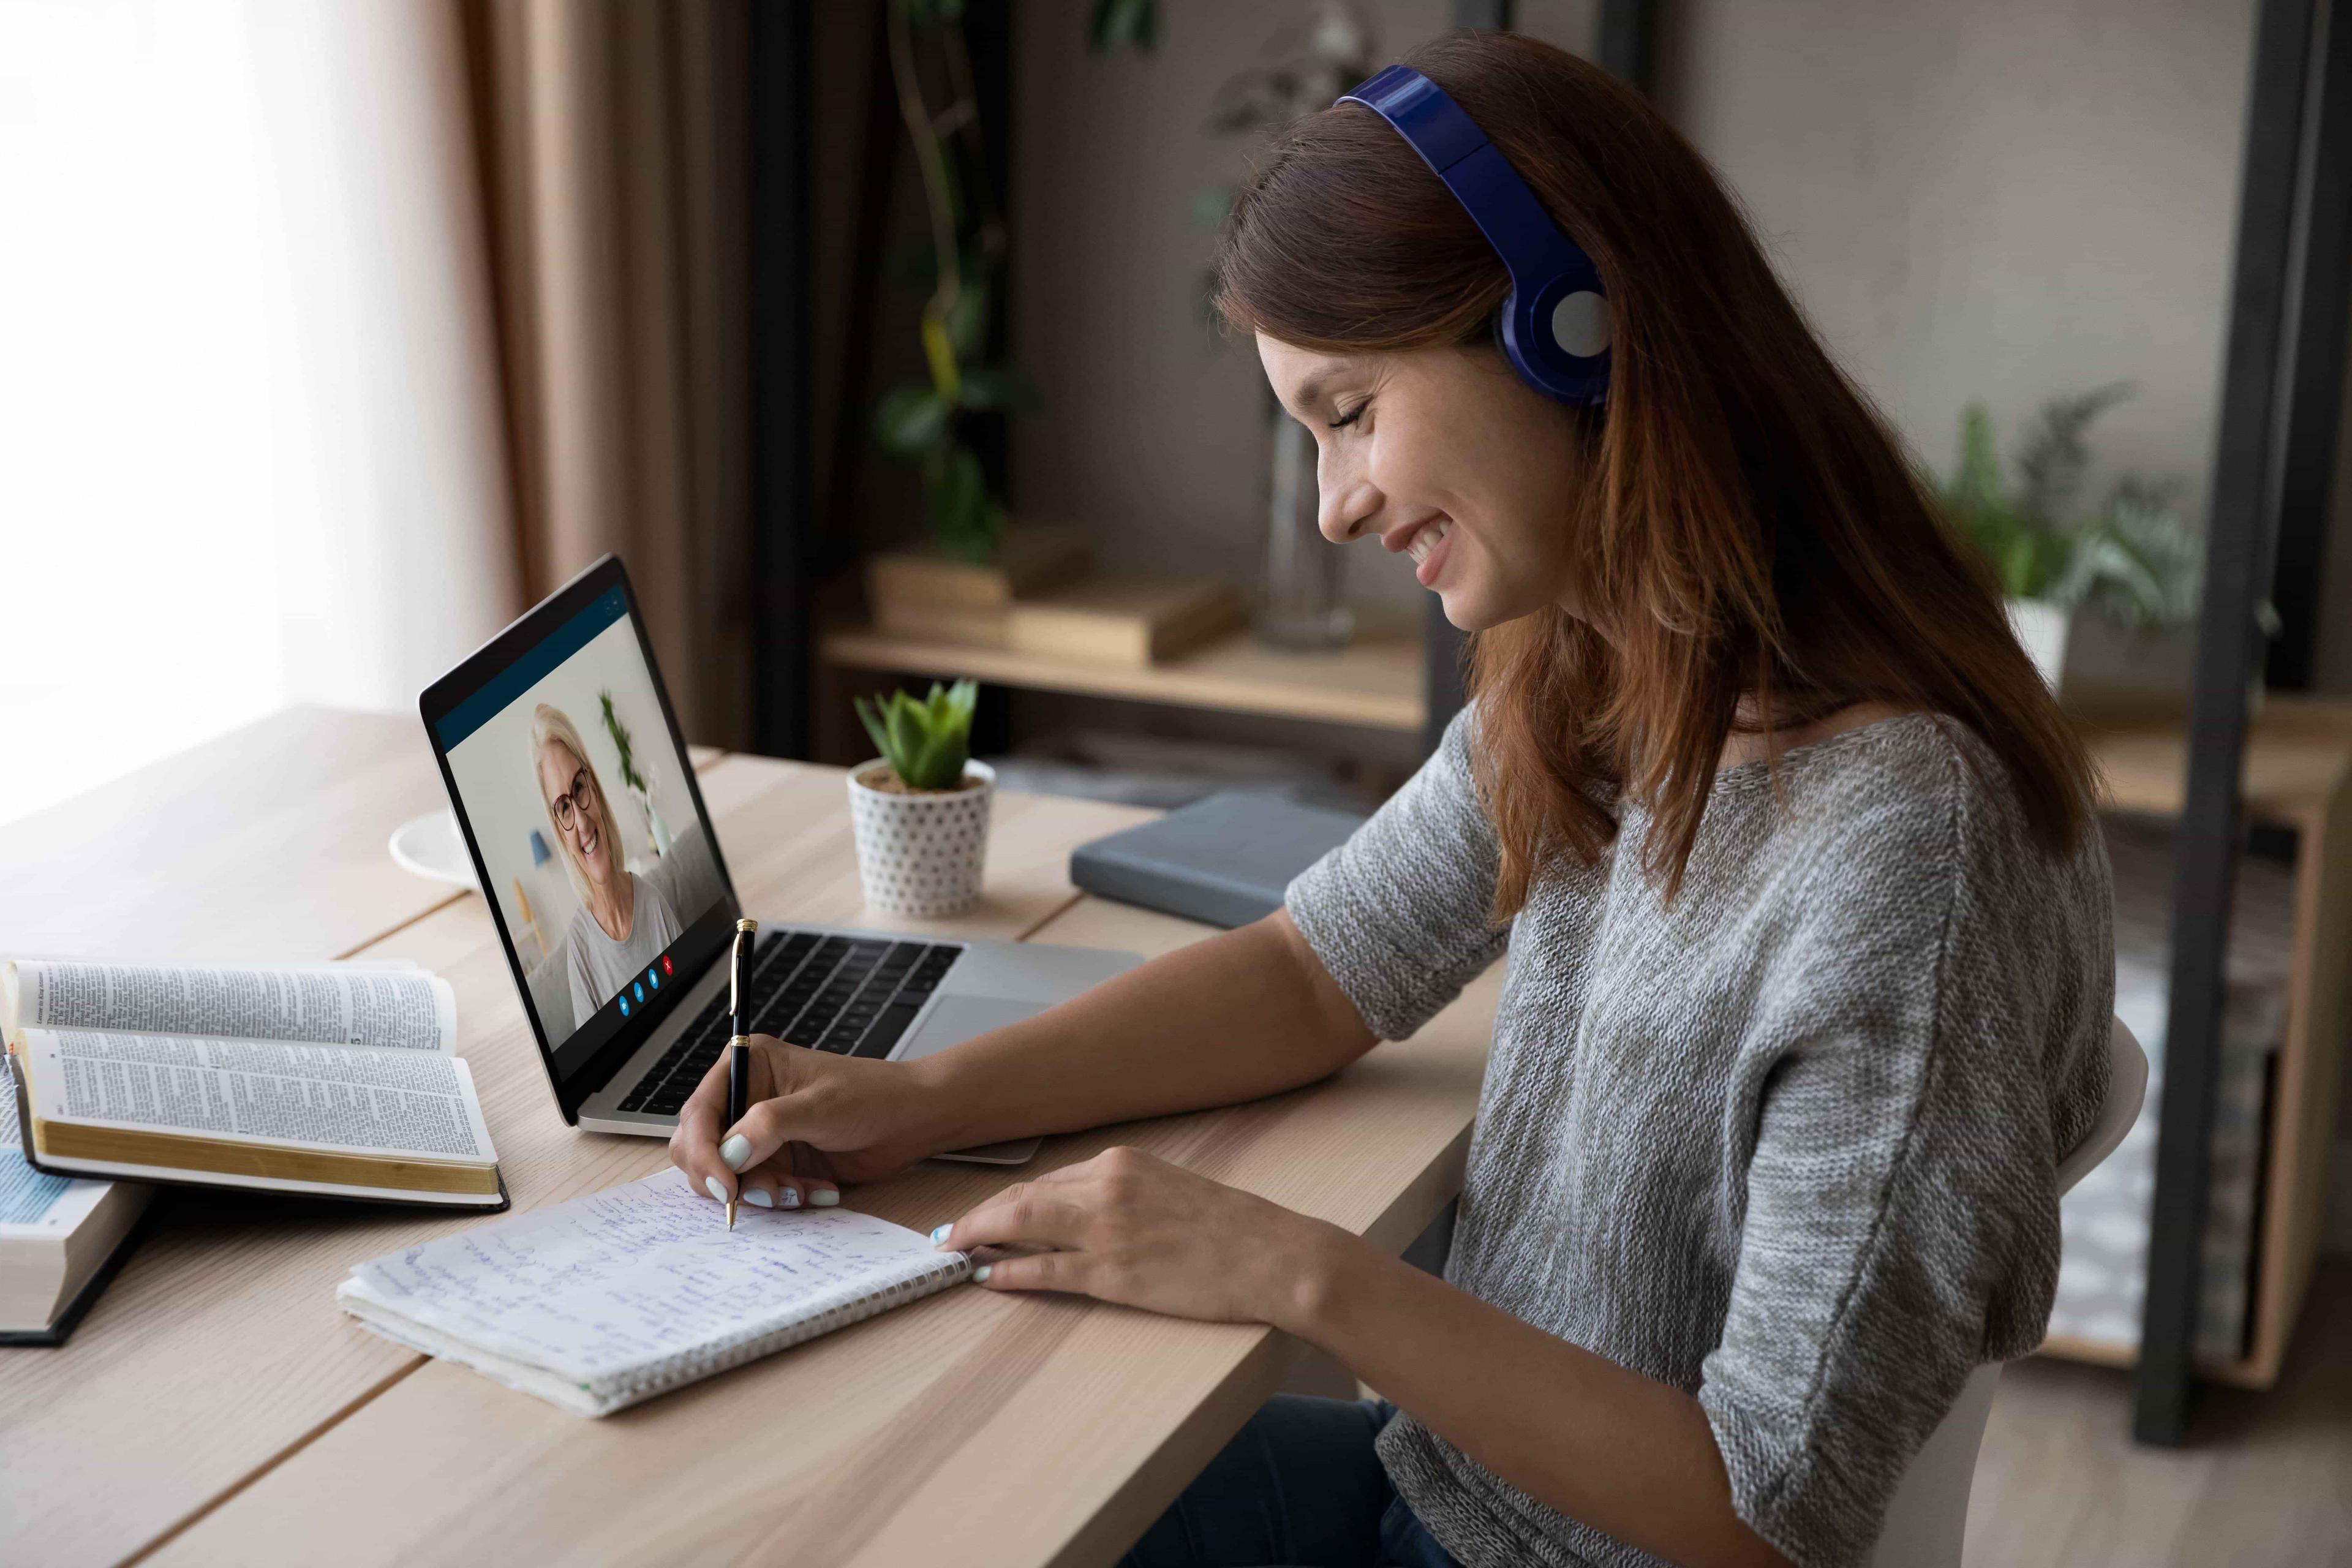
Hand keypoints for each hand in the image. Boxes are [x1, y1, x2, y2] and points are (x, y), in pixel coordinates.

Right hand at [669, 1037, 950, 1211]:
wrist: (912, 1121)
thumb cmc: (872, 1095)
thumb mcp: (820, 1106)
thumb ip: (769, 1126)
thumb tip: (729, 1153)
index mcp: (748, 1068)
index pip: (700, 1114)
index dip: (704, 1152)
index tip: (725, 1184)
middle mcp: (746, 1100)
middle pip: (700, 1149)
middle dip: (728, 1179)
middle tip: (766, 1193)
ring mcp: (759, 1134)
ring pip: (729, 1178)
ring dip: (763, 1192)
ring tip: (800, 1191)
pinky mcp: (776, 1162)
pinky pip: (759, 1191)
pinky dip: (784, 1197)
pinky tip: (816, 1190)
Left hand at [933, 1146, 1349, 1329]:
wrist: (1273, 1255)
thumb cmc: (1231, 1228)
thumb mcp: (1170, 1190)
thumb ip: (1123, 1194)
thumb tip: (1079, 1211)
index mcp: (1122, 1162)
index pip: (1048, 1178)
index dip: (1009, 1198)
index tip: (986, 1212)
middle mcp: (1107, 1186)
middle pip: (1022, 1196)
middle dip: (980, 1215)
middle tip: (951, 1233)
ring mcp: (1107, 1229)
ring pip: (1021, 1224)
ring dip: (979, 1236)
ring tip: (954, 1251)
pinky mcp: (1113, 1272)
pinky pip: (1043, 1269)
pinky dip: (1008, 1272)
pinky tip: (987, 1278)